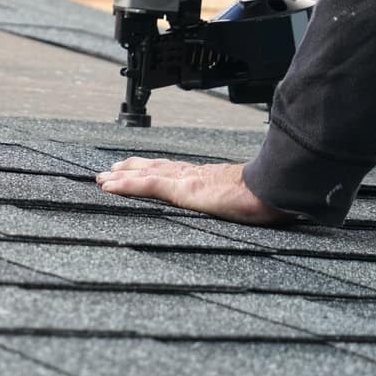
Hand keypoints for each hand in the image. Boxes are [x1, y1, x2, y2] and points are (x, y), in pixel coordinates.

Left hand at [96, 158, 293, 225]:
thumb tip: (243, 208)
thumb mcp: (245, 199)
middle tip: (109, 172)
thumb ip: (235, 201)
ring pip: (144, 174)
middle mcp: (192, 174)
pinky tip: (109, 187)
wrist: (274, 190)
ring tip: (102, 179)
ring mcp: (185, 180)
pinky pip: (147, 186)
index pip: (172, 171)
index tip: (135, 169)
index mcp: (205, 177)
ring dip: (120, 177)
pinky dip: (125, 186)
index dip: (152, 169)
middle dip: (129, 169)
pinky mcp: (183, 189)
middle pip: (153, 167)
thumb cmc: (266, 196)